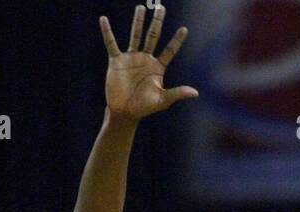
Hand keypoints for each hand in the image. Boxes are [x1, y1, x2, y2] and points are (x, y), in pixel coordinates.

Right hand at [101, 5, 197, 121]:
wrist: (124, 112)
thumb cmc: (144, 108)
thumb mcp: (162, 100)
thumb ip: (177, 93)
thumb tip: (196, 93)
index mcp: (157, 68)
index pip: (169, 51)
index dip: (176, 41)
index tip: (184, 29)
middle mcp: (145, 59)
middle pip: (153, 36)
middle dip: (157, 22)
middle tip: (161, 7)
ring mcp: (131, 58)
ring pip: (135, 35)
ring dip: (138, 22)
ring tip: (141, 8)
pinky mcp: (117, 61)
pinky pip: (111, 43)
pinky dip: (107, 32)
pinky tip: (103, 20)